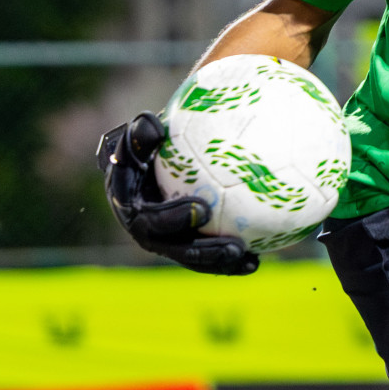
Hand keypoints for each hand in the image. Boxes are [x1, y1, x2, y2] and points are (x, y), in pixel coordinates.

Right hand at [96, 111, 258, 274]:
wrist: (138, 167)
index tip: (203, 209)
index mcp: (130, 208)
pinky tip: (258, 257)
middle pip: (175, 248)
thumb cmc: (141, 146)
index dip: (174, 218)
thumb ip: (141, 132)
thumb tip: (153, 126)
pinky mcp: (182, 244)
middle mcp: (146, 231)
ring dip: (220, 263)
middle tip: (234, 247)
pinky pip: (206, 255)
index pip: (150, 218)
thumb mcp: (137, 136)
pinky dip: (228, 259)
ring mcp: (164, 241)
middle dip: (204, 251)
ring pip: (193, 258)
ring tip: (251, 261)